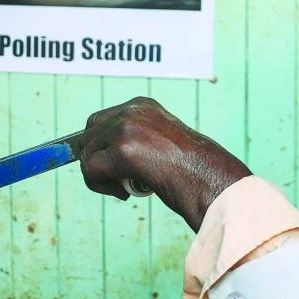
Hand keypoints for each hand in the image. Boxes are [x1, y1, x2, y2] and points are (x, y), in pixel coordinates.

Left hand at [78, 97, 250, 230]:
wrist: (211, 181)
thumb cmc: (193, 170)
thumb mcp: (159, 143)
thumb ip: (134, 140)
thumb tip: (101, 155)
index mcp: (142, 105)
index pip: (99, 121)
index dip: (98, 147)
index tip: (110, 168)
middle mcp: (132, 110)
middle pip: (87, 135)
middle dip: (95, 161)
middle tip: (119, 181)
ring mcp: (126, 127)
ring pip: (86, 154)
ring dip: (100, 177)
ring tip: (126, 188)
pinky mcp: (123, 149)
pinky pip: (90, 171)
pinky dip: (101, 187)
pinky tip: (125, 192)